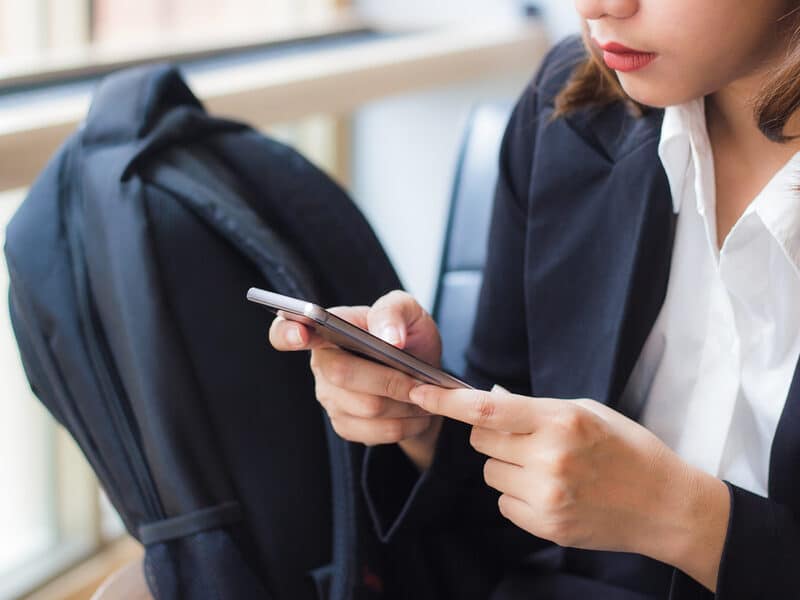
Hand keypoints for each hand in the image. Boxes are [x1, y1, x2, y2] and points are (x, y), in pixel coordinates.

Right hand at [269, 290, 443, 470]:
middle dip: (390, 378)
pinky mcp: (345, 425)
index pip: (286, 330)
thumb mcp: (410, 312)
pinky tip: (417, 412)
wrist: (425, 379)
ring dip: (405, 403)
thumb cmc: (409, 338)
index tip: (300, 333)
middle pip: (343, 375)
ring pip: (367, 408)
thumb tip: (388, 337)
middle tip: (421, 379)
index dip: (287, 332)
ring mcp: (329, 398)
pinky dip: (407, 423)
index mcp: (326, 328)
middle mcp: (321, 364)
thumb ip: (394, 311)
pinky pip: (376, 432)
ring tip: (425, 394)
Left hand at [408, 386, 729, 590]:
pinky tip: (550, 491)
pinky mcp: (547, 525)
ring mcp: (547, 495)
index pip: (486, 409)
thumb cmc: (627, 448)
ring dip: (507, 467)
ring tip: (546, 468)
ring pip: (490, 473)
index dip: (446, 401)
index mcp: (560, 420)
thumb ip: (533, 407)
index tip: (418, 391)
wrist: (665, 504)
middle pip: (481, 441)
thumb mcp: (586, 411)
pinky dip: (517, 495)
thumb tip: (487, 400)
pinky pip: (504, 503)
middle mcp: (550, 458)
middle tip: (524, 438)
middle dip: (492, 436)